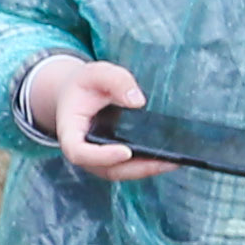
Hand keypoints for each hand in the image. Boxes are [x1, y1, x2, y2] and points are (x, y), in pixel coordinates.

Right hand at [22, 54, 176, 178]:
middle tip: (166, 160)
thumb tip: (138, 102)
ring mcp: (96, 158)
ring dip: (147, 169)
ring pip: (120, 172)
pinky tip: (169, 157)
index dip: (101, 156)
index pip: (79, 152)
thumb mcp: (96, 73)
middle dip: (137, 168)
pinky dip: (147, 164)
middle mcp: (82, 151)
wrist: (77, 94)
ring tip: (174, 161)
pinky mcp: (111, 158)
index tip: (125, 151)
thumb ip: (116, 81)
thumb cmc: (85, 85)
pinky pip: (128, 167)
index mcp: (70, 132)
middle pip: (106, 169)